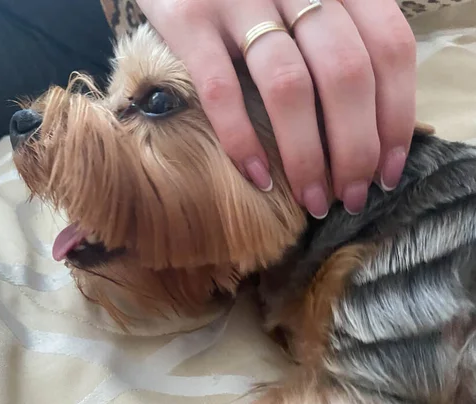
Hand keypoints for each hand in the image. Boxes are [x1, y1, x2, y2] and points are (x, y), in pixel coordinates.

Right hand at [137, 0, 415, 216]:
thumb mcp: (305, 1)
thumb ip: (339, 39)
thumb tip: (369, 125)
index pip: (389, 48)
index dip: (397, 116)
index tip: (388, 171)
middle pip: (345, 74)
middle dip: (355, 148)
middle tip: (351, 197)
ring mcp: (240, 0)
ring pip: (289, 86)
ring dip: (307, 155)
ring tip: (312, 200)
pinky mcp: (190, 21)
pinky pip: (221, 89)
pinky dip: (241, 138)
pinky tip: (257, 176)